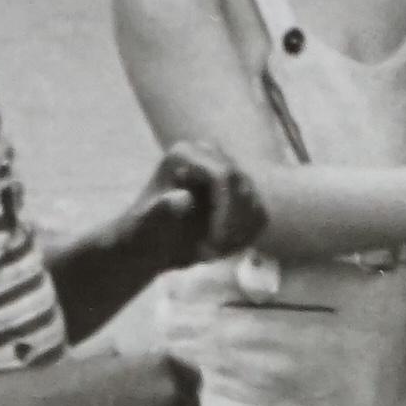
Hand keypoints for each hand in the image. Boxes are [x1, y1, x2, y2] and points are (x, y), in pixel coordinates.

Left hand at [132, 144, 266, 266]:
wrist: (153, 242)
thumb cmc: (146, 233)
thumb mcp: (147, 225)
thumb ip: (162, 211)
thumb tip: (181, 199)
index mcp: (185, 154)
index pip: (223, 175)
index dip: (226, 210)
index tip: (216, 242)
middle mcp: (210, 154)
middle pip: (242, 187)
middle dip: (232, 224)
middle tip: (215, 252)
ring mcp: (228, 170)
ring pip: (254, 202)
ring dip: (238, 234)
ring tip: (214, 251)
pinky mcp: (241, 191)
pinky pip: (259, 214)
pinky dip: (245, 236)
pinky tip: (223, 247)